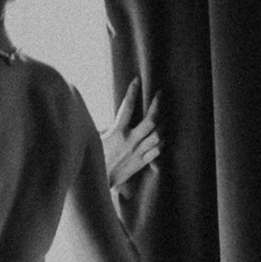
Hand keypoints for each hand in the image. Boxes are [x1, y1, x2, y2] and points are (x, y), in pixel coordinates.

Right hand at [103, 80, 161, 198]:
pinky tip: (165, 135)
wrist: (98, 182)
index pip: (127, 107)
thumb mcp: (95, 138)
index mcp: (117, 132)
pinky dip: (163, 142)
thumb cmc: (94, 158)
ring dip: (164, 124)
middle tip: (161, 93)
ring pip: (158, 136)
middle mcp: (130, 141)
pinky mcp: (141, 162)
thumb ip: (104, 126)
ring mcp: (138, 152)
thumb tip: (106, 115)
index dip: (132, 92)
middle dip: (157, 105)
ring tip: (166, 113)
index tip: (137, 79)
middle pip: (150, 121)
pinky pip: (158, 151)